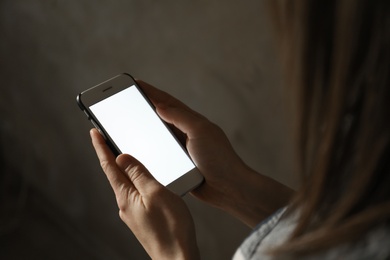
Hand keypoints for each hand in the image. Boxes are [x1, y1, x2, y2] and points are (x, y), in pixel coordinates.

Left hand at [90, 129, 199, 259]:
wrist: (177, 257)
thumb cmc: (170, 227)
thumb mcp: (155, 193)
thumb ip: (138, 173)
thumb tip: (122, 157)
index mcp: (126, 196)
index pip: (109, 166)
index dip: (100, 147)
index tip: (94, 132)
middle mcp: (125, 204)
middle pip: (114, 174)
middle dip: (109, 155)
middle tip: (105, 139)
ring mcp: (133, 212)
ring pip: (126, 184)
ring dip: (124, 168)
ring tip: (124, 155)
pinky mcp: (142, 218)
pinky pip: (135, 193)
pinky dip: (135, 181)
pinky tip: (143, 180)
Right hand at [139, 80, 292, 226]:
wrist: (228, 188)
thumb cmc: (219, 158)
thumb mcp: (200, 131)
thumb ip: (180, 117)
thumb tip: (160, 107)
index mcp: (193, 121)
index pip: (168, 103)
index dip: (152, 92)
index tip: (137, 84)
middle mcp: (187, 133)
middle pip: (161, 117)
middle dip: (145, 107)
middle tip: (128, 100)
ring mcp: (183, 149)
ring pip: (159, 136)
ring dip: (146, 129)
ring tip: (129, 122)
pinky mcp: (179, 165)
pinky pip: (160, 154)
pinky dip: (149, 150)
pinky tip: (139, 150)